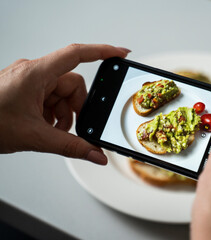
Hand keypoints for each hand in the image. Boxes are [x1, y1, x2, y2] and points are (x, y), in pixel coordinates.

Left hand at [0, 44, 129, 163]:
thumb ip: (71, 147)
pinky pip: (49, 97)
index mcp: (36, 74)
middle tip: (67, 126)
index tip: (121, 53)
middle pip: (72, 83)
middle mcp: (33, 73)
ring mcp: (28, 81)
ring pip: (61, 93)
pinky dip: (52, 113)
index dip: (103, 51)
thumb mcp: (34, 137)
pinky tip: (43, 126)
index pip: (77, 55)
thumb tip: (97, 154)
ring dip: (62, 113)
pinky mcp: (25, 89)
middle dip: (74, 107)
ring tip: (50, 129)